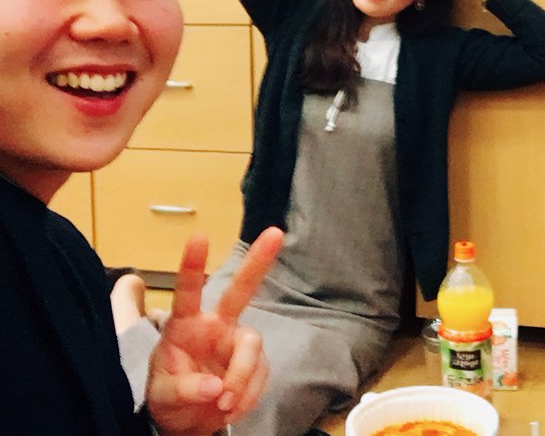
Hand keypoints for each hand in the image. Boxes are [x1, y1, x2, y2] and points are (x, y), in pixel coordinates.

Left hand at [145, 227, 283, 435]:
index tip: (199, 237)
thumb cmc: (169, 398)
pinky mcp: (256, 364)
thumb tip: (215, 388)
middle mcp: (217, 326)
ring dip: (241, 378)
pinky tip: (232, 407)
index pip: (187, 292)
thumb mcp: (161, 395)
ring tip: (223, 405)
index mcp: (185, 326)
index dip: (193, 266)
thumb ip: (184, 390)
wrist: (190, 422)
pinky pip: (261, 376)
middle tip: (276, 233)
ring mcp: (238, 343)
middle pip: (241, 290)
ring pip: (252, 347)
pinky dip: (247, 396)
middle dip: (258, 261)